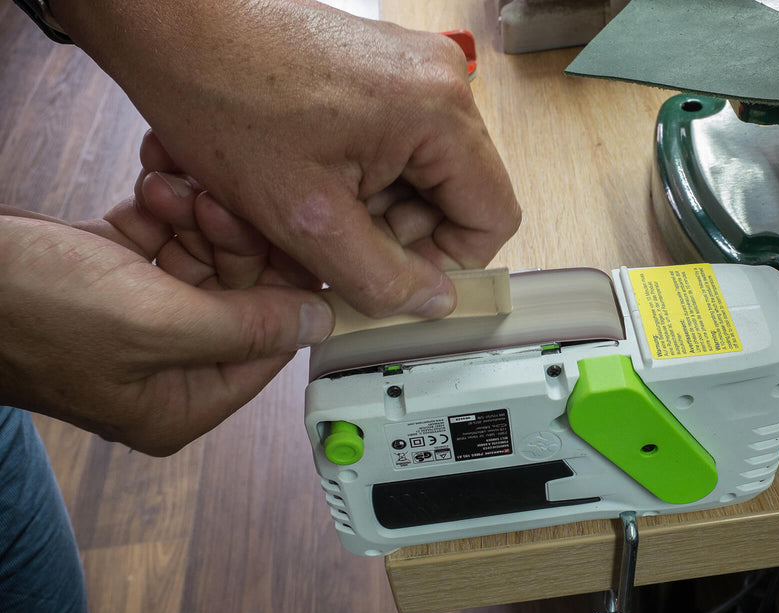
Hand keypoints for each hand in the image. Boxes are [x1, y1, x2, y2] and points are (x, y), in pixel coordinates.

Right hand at [0, 190, 333, 455]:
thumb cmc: (26, 311)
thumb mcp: (153, 324)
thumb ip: (244, 328)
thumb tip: (318, 324)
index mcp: (179, 402)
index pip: (266, 347)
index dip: (285, 290)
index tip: (292, 238)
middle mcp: (165, 366)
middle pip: (239, 296)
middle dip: (229, 241)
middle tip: (213, 201)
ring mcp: (137, 318)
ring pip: (203, 257)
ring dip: (193, 213)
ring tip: (166, 187)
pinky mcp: (113, 274)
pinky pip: (163, 236)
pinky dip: (162, 205)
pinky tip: (151, 177)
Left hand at [52, 0, 521, 318]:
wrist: (170, 21)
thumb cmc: (223, 96)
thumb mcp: (306, 219)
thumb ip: (381, 278)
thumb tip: (434, 302)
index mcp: (439, 112)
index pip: (492, 216)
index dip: (448, 264)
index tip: (396, 281)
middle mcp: (440, 81)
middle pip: (459, 196)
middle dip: (401, 235)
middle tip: (340, 246)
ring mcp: (413, 70)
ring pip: (425, 176)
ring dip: (377, 209)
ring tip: (315, 209)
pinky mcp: (384, 69)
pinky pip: (399, 145)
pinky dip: (362, 177)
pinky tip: (312, 179)